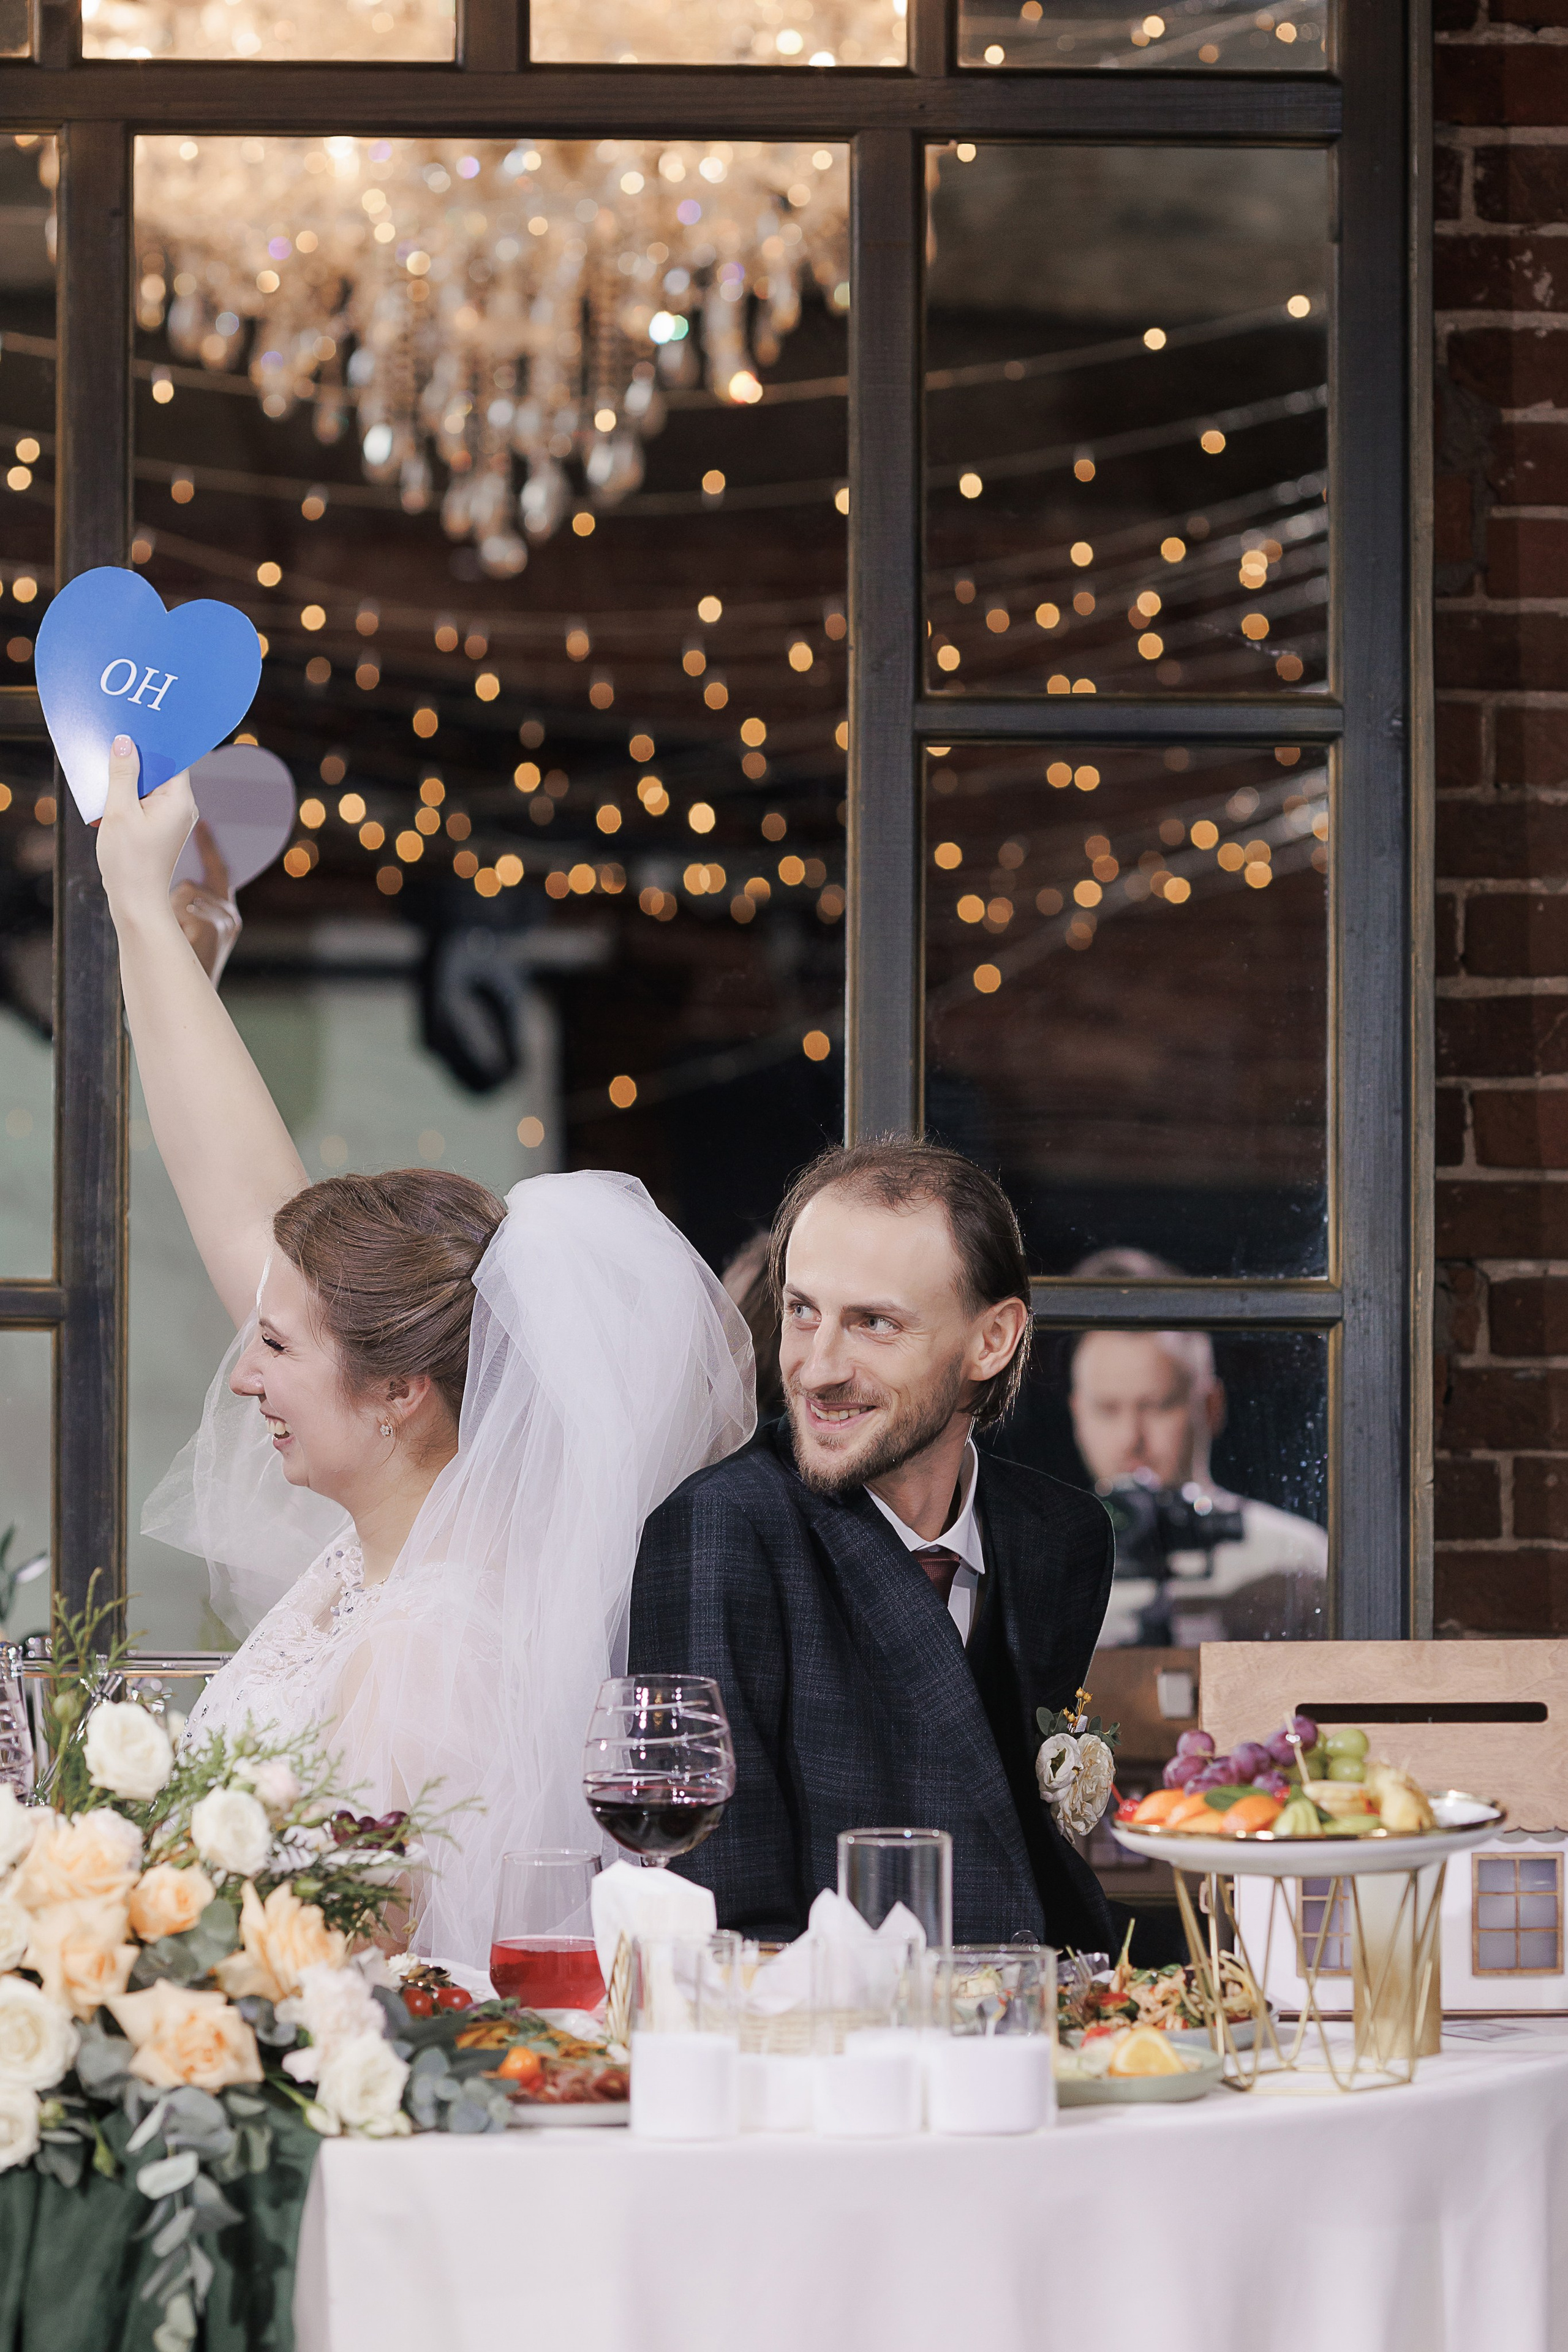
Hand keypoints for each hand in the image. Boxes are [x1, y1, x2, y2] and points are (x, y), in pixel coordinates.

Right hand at [95, 734, 197, 918]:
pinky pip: (146, 803)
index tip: (132, 729)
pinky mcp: (161, 829)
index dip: (152, 741)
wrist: (136, 902)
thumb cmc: (130, 861)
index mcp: (180, 799)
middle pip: (160, 770)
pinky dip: (128, 799)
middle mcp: (183, 807)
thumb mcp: (120, 811)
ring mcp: (173, 819)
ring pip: (150, 786)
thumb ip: (122, 774)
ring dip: (127, 782)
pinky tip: (110, 804)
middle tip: (111, 748)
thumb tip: (125, 742)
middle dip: (135, 761)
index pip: (172, 757)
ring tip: (106, 779)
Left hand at [170, 818, 240, 979]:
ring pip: (189, 890)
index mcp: (223, 908)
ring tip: (176, 933)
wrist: (190, 990)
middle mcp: (229, 911)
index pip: (219, 869)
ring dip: (174, 908)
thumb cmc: (182, 956)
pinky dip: (179, 917)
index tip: (203, 824)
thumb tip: (170, 877)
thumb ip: (184, 899)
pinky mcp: (218, 927)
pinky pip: (189, 905)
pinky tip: (183, 936)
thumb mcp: (185, 922)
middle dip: (185, 883)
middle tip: (180, 868)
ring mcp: (227, 919)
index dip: (210, 846)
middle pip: (201, 879)